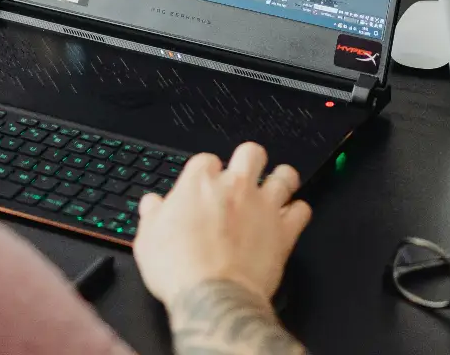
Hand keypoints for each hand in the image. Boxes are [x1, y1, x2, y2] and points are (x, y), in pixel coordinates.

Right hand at [133, 142, 311, 306]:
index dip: (206, 173)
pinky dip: (298, 213)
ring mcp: (263, 206)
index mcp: (200, 183)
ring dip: (281, 180)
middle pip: (251, 153)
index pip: (205, 160)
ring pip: (285, 175)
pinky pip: (302, 210)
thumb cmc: (179, 269)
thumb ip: (152, 216)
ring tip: (276, 188)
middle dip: (249, 161)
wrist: (212, 296)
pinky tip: (290, 220)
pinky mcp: (284, 230)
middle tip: (245, 176)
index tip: (204, 187)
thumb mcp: (147, 241)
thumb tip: (151, 205)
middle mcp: (235, 186)